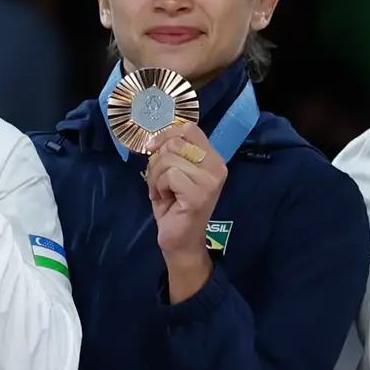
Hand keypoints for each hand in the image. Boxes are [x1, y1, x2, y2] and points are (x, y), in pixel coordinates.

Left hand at [144, 121, 226, 255]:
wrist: (180, 240)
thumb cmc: (175, 206)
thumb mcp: (174, 172)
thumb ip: (172, 153)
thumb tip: (156, 139)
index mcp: (213, 158)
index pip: (189, 129)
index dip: (166, 135)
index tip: (153, 149)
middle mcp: (217, 166)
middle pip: (175, 143)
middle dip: (158, 162)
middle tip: (159, 182)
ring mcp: (210, 180)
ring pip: (169, 159)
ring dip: (156, 177)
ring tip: (163, 192)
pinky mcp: (199, 194)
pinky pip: (169, 175)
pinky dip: (158, 187)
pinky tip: (166, 200)